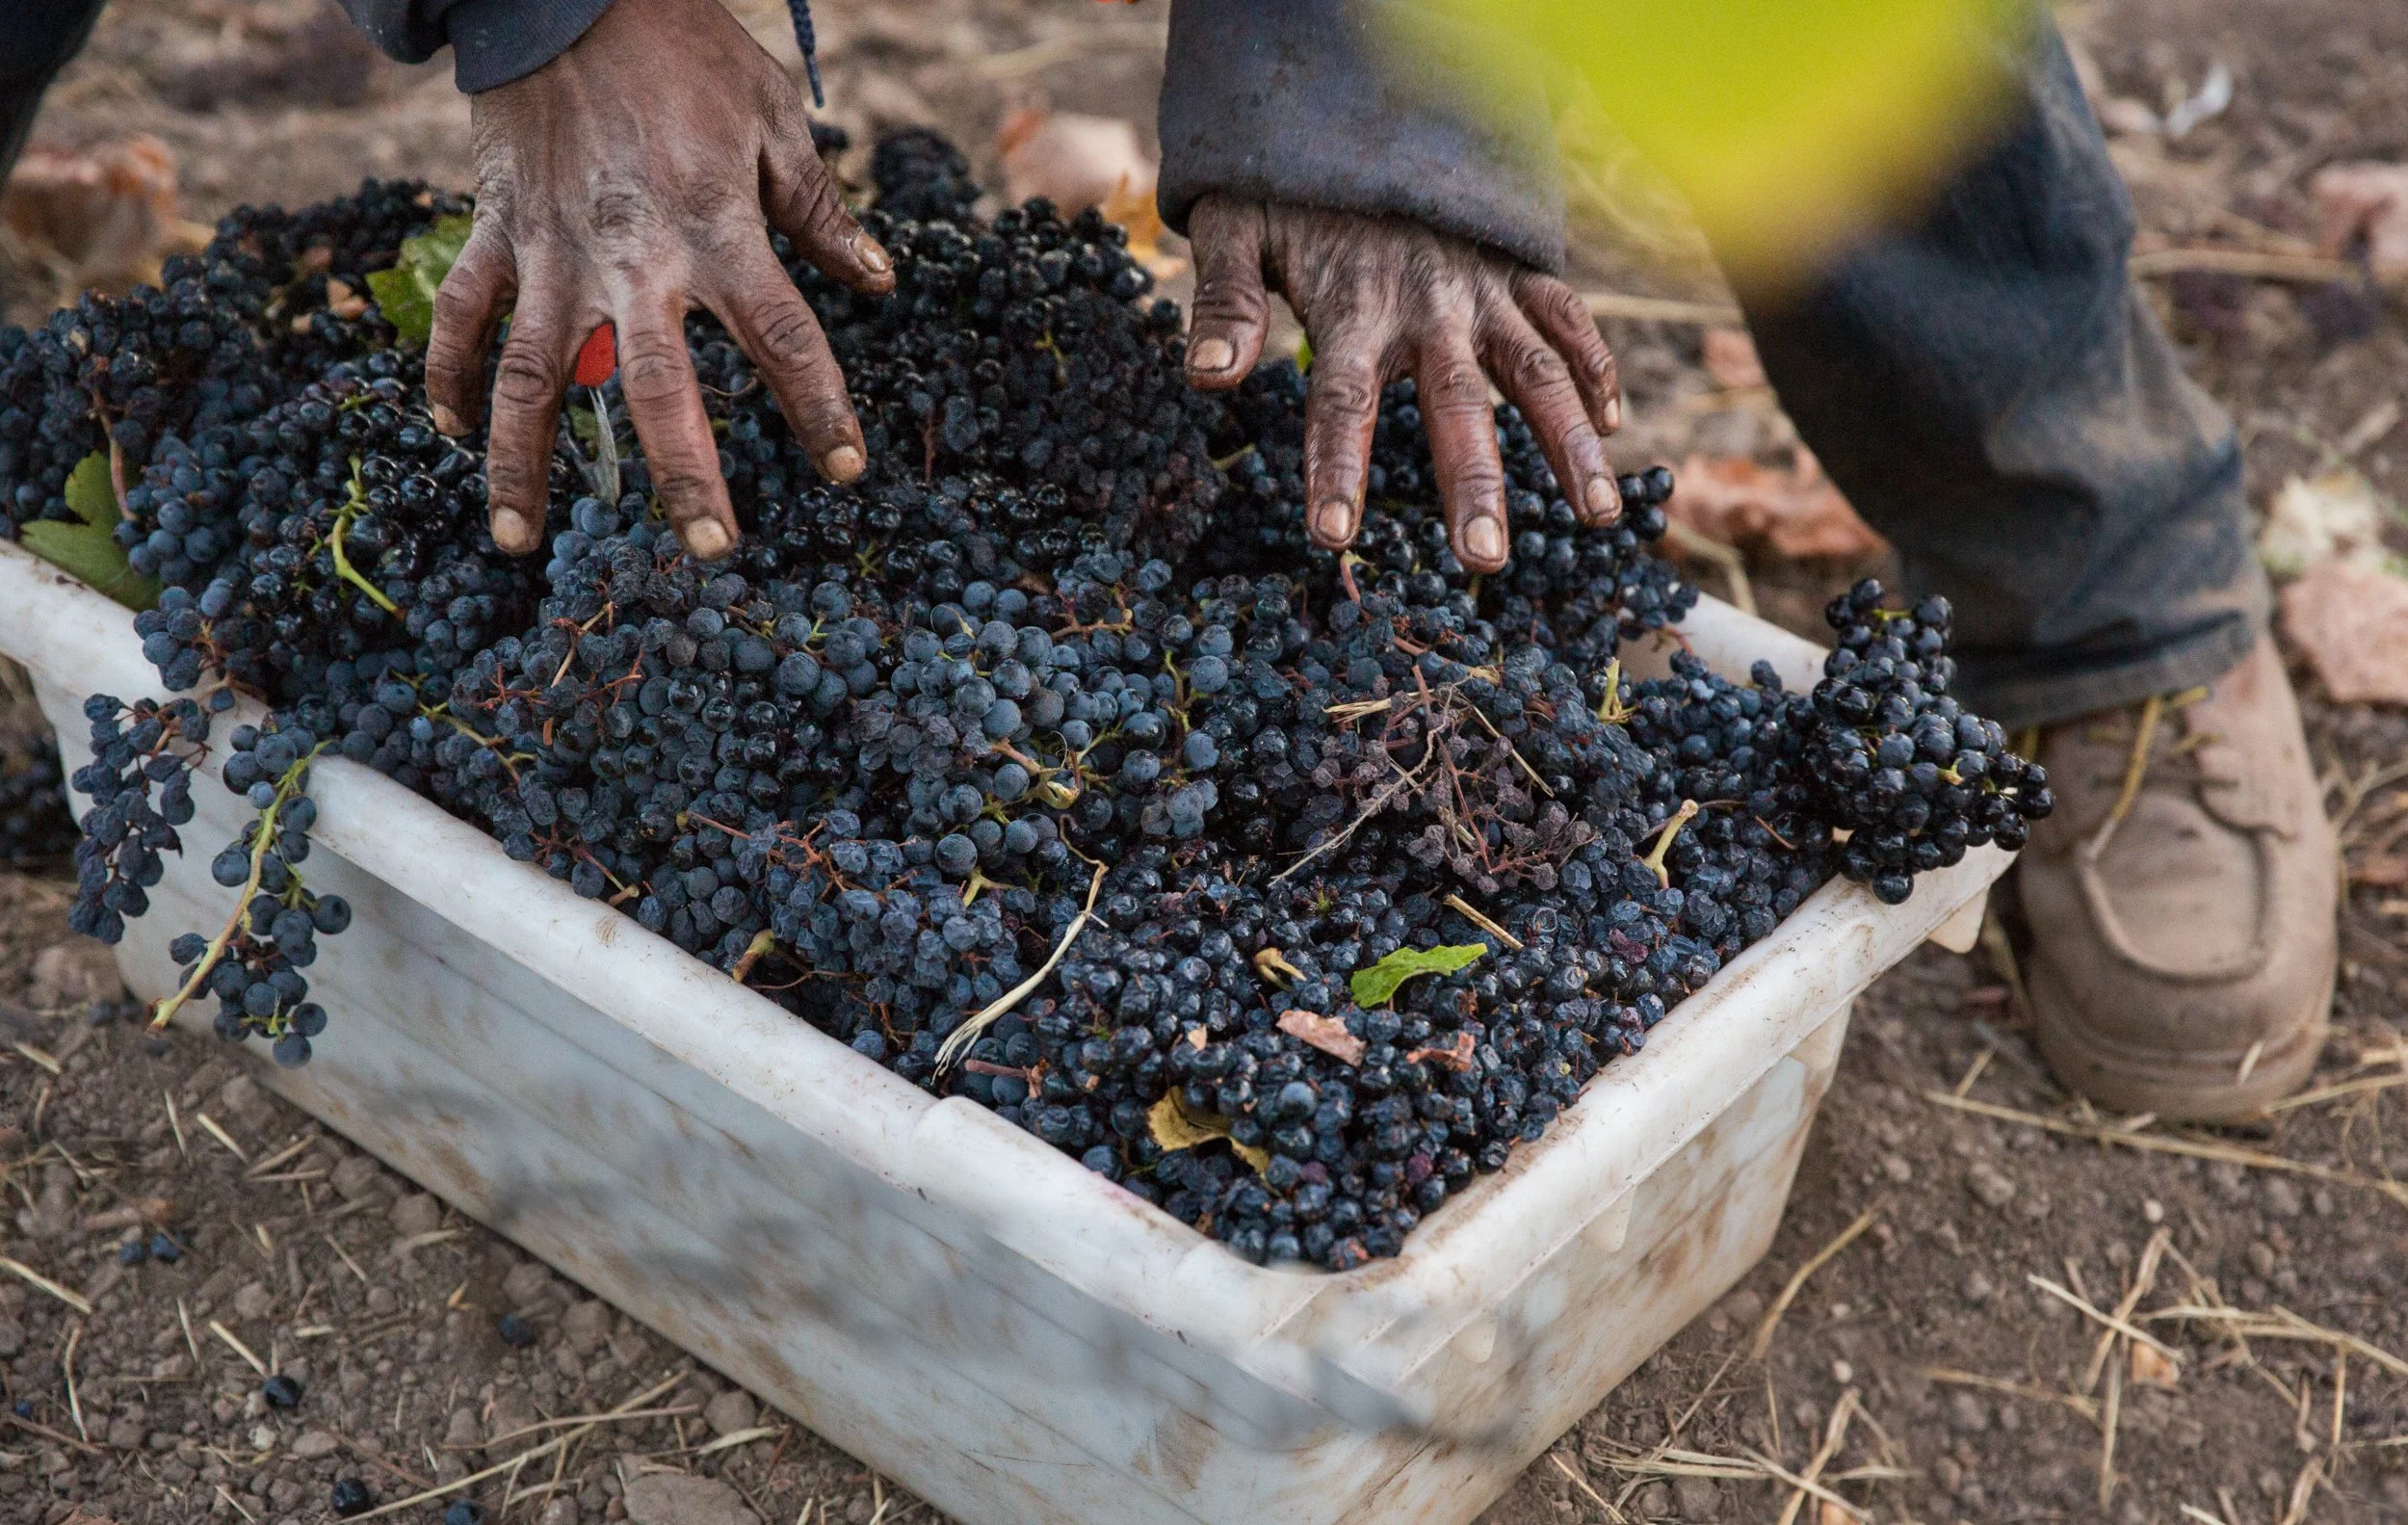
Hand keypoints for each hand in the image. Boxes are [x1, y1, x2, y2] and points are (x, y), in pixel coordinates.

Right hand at [425, 0, 894, 560]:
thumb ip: (820, 214)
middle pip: (657, 385)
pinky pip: (463, 312)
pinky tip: (451, 430)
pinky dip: (449, 370)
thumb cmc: (685, 52)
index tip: (847, 470)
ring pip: (533, 375)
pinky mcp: (497, 229)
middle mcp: (632, 256)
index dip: (820, 406)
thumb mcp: (774, 120)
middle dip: (684, 472)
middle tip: (709, 549)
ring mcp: (553, 249)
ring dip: (523, 462)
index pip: (784, 336)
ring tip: (521, 542)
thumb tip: (878, 281)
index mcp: (715, 229)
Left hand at [1181, 197, 1621, 574]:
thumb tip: (1206, 379)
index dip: (1336, 469)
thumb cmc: (1290, 189)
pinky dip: (1597, 368)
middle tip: (1483, 560)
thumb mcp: (1238, 229)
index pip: (1342, 402)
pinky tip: (1615, 426)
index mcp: (1354, 309)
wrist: (1361, 106)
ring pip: (1538, 372)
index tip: (1334, 539)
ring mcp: (1483, 291)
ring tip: (1599, 515)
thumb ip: (1226, 304)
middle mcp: (1428, 308)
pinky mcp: (1518, 271)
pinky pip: (1568, 320)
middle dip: (1472, 484)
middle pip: (1456, 405)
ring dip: (1571, 442)